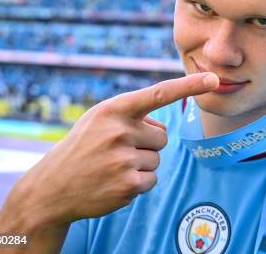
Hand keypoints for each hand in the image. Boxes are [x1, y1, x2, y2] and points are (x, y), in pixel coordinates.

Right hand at [2, 73, 218, 226]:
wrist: (51, 187)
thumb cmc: (83, 147)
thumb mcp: (99, 120)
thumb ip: (131, 114)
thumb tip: (164, 126)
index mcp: (114, 109)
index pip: (158, 94)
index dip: (189, 85)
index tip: (213, 78)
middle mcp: (120, 131)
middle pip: (162, 135)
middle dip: (146, 144)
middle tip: (116, 151)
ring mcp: (123, 158)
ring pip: (157, 158)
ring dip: (140, 164)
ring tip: (111, 167)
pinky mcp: (128, 184)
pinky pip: (152, 180)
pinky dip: (138, 183)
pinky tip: (114, 182)